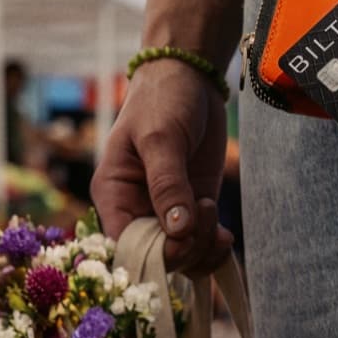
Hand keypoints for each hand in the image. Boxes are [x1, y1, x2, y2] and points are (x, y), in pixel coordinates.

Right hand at [91, 0, 241, 273]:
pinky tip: (224, 235)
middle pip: (154, 257)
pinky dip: (213, 248)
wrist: (190, 79)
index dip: (152, 254)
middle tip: (206, 211)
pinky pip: (199, 243)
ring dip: (201, 249)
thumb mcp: (161, 138)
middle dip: (184, 248)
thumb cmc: (162, 100)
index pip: (123, 245)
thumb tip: (177, 230)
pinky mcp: (193, 208)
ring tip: (214, 213)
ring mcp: (166, 212)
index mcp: (113, 196)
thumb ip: (168, 184)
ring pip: (180, 256)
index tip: (182, 237)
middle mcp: (135, 210)